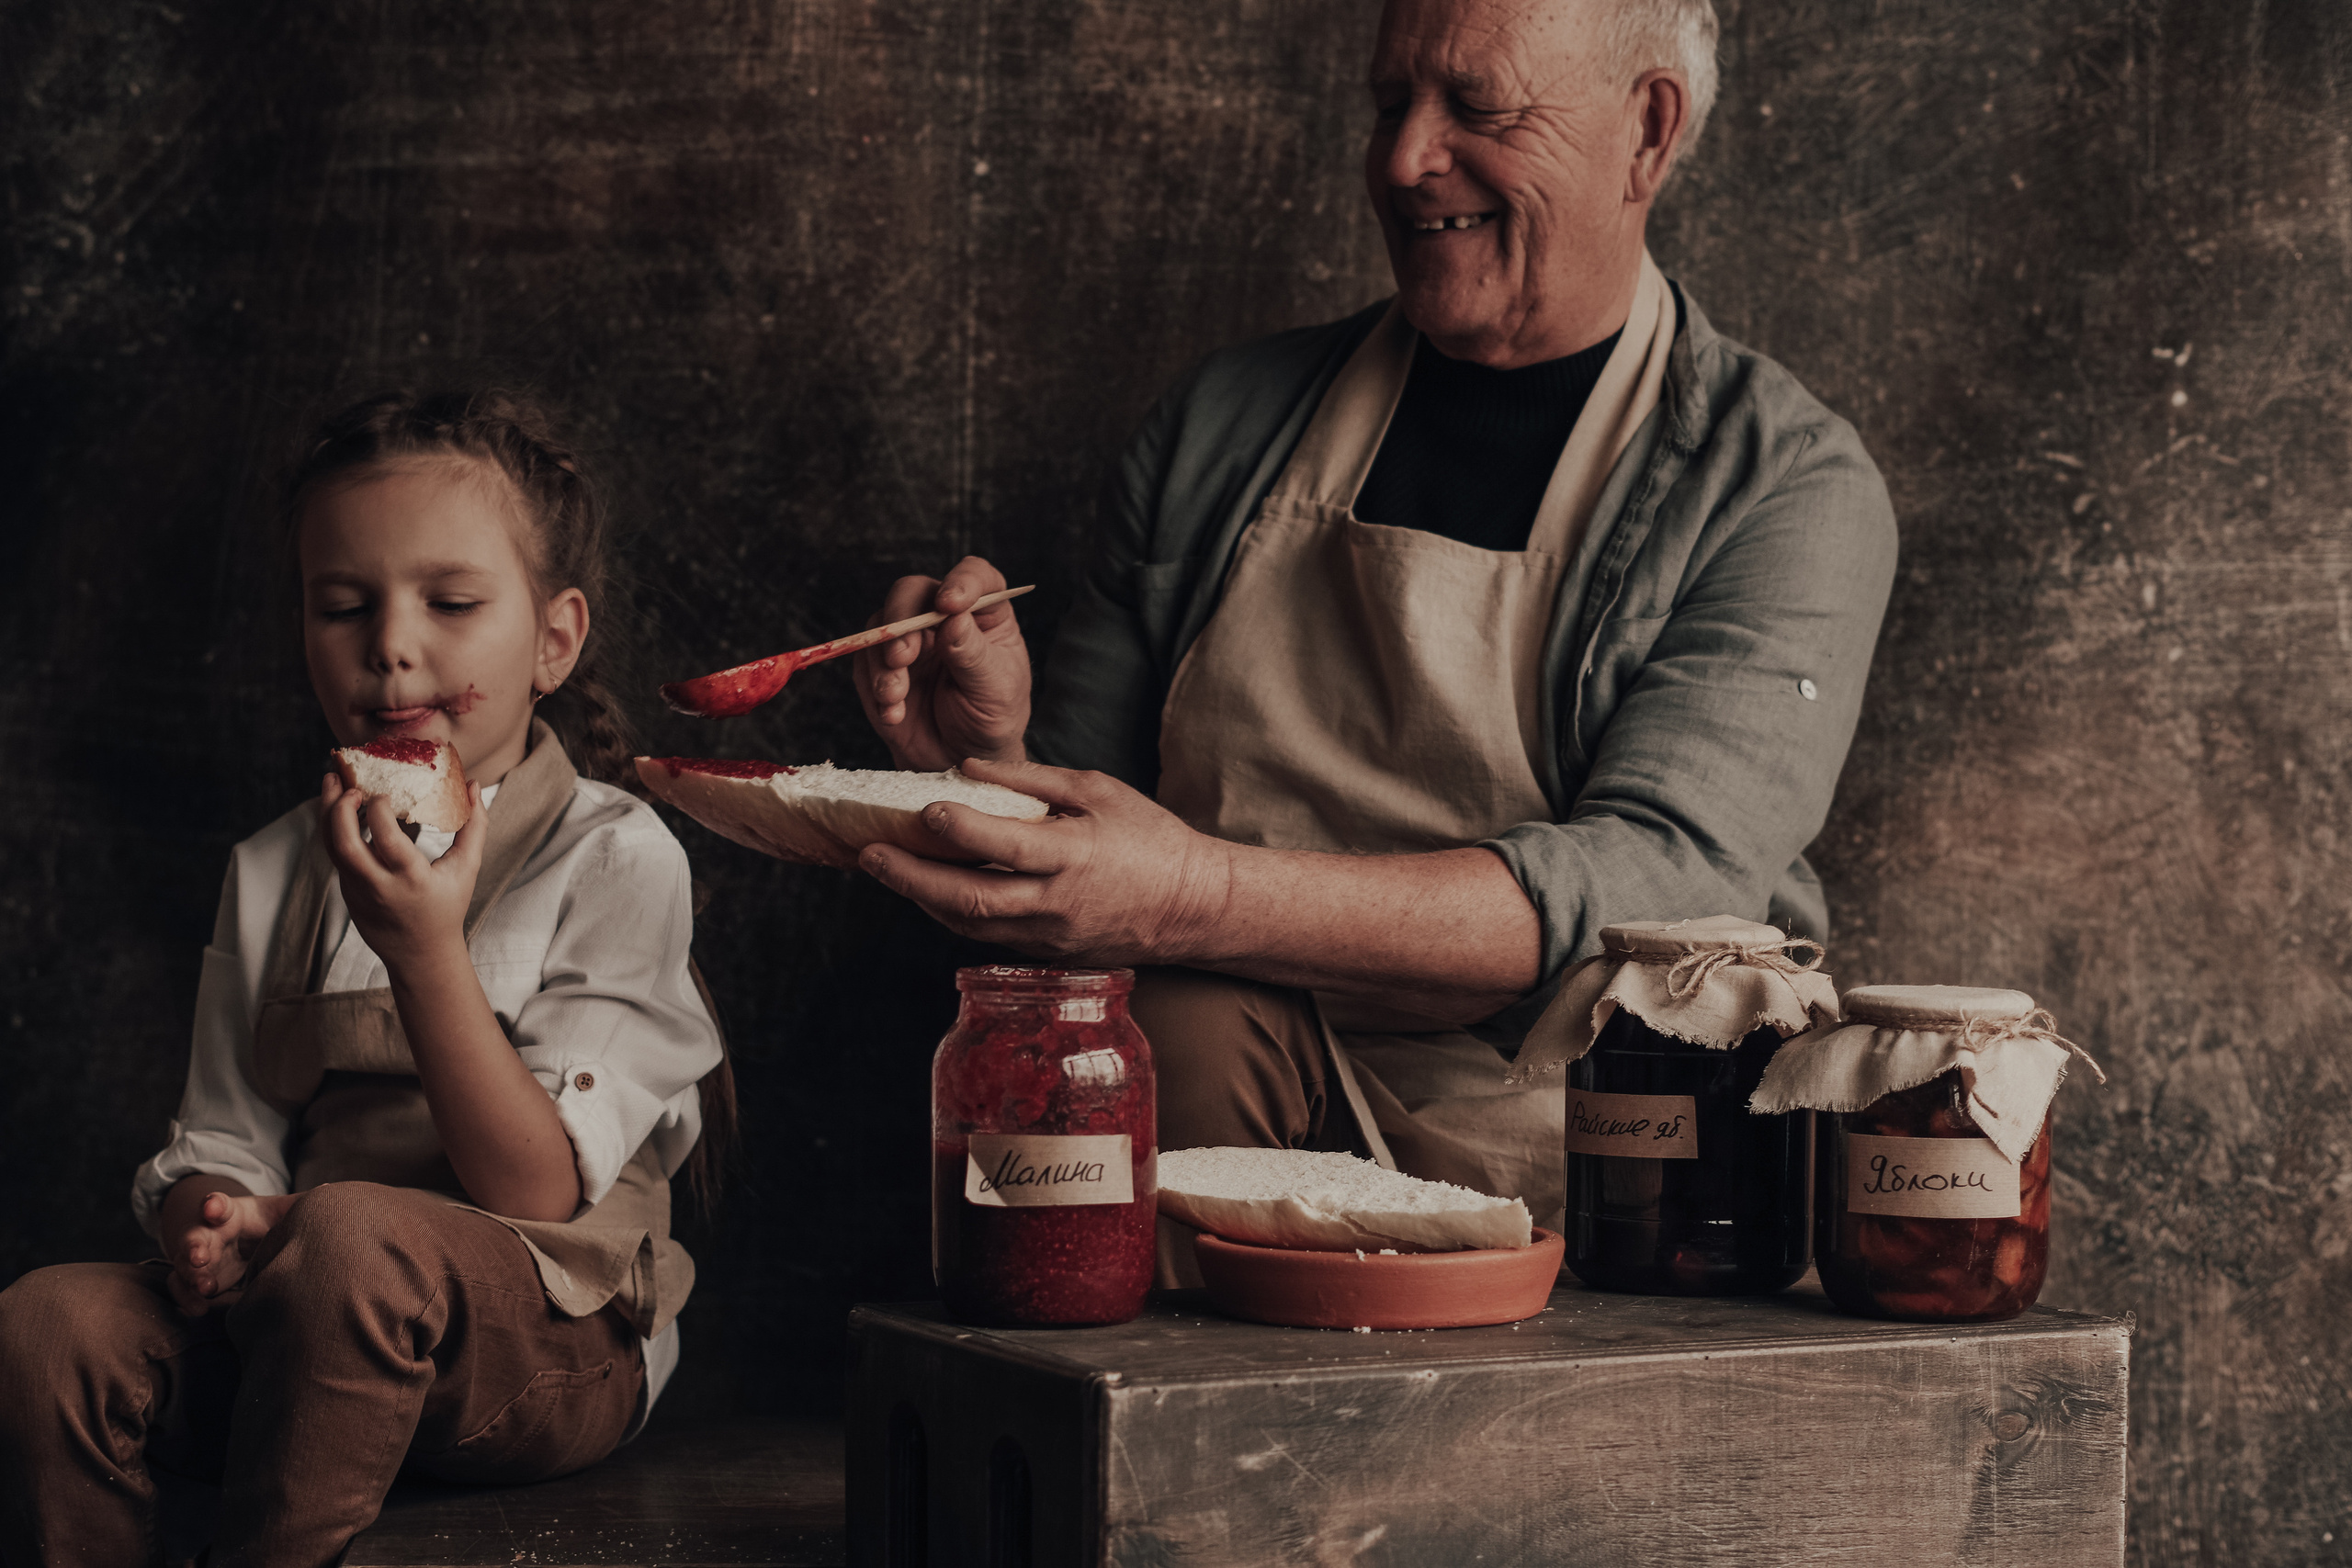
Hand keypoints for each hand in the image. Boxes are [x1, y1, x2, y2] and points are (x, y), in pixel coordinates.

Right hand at [167, 1189, 297, 1315]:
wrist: (244, 1239)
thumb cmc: (263, 1222)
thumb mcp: (280, 1212)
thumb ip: (298, 1205)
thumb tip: (329, 1191)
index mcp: (230, 1213)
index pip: (218, 1204)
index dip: (215, 1205)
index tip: (213, 1208)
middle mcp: (209, 1233)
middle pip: (195, 1236)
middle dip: (194, 1246)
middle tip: (201, 1257)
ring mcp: (199, 1256)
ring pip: (184, 1264)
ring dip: (191, 1276)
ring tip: (206, 1288)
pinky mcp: (196, 1278)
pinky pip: (180, 1289)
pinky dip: (186, 1299)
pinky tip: (200, 1310)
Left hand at [321, 772, 485, 973]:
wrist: (419, 953)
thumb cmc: (447, 906)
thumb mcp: (467, 868)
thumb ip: (474, 826)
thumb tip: (475, 785)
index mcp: (412, 880)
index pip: (387, 840)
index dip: (379, 810)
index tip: (384, 793)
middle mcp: (379, 886)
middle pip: (345, 844)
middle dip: (340, 808)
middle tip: (350, 784)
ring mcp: (358, 891)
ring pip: (331, 848)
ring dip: (327, 812)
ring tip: (331, 781)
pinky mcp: (347, 892)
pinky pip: (335, 855)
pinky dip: (334, 827)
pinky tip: (342, 807)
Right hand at [854, 556, 1031, 770]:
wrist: (958, 760)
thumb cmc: (990, 720)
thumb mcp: (995, 691)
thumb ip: (973, 655)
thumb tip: (954, 619)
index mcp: (984, 615)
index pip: (974, 576)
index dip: (961, 581)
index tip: (949, 605)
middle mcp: (943, 617)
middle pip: (913, 591)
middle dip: (902, 621)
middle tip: (903, 657)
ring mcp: (909, 638)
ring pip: (881, 624)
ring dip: (884, 662)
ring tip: (897, 698)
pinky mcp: (881, 664)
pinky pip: (864, 659)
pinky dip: (874, 685)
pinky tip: (894, 712)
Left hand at [856, 758, 1231, 963]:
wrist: (1192, 906)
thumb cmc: (1150, 839)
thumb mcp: (1099, 790)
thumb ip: (1033, 780)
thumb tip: (971, 767)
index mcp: (1074, 855)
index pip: (1004, 846)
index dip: (960, 829)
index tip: (924, 809)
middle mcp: (1057, 903)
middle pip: (971, 899)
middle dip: (912, 877)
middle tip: (870, 855)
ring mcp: (1050, 935)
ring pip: (972, 924)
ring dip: (923, 898)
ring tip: (888, 870)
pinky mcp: (1048, 954)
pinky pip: (989, 935)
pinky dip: (954, 913)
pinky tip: (931, 890)